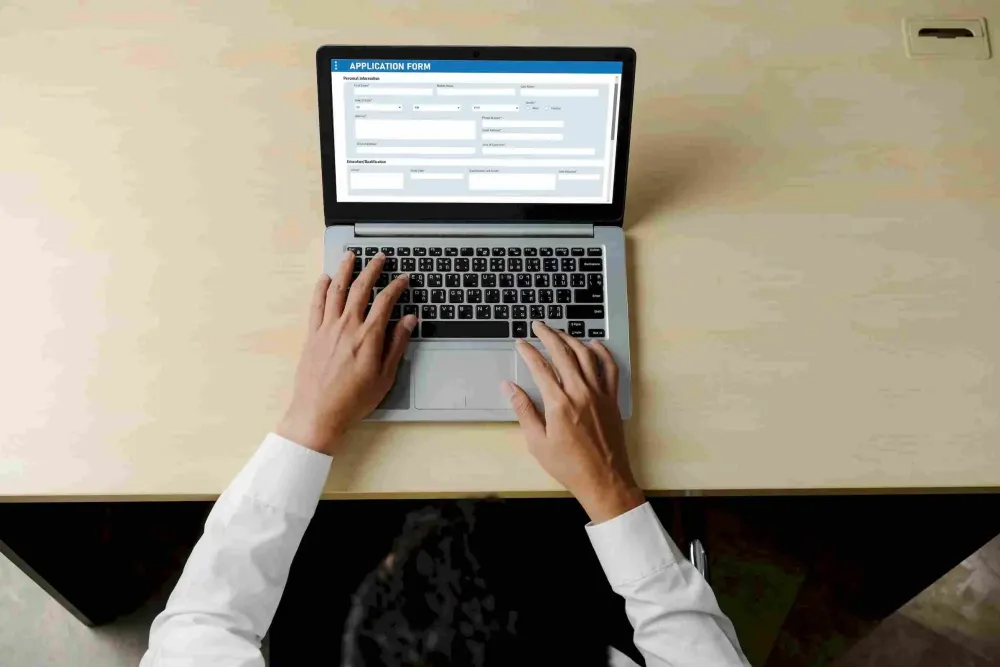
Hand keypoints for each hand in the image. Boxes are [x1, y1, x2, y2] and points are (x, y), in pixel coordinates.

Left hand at [276, 252, 416, 454]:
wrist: (318, 413)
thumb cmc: (353, 400)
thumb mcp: (385, 376)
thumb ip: (397, 345)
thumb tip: (409, 321)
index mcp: (368, 336)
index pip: (385, 301)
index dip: (397, 286)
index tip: (404, 278)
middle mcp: (347, 326)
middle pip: (360, 288)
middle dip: (372, 269)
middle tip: (380, 257)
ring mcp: (327, 328)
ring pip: (336, 289)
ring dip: (344, 269)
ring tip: (351, 256)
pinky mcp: (312, 335)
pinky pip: (316, 304)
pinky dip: (320, 288)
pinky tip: (324, 279)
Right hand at [503, 322, 643, 523]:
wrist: (604, 479)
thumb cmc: (569, 466)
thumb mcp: (537, 442)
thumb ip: (524, 411)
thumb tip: (509, 388)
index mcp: (559, 404)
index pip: (540, 367)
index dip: (528, 352)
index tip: (520, 343)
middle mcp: (580, 393)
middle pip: (563, 353)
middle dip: (548, 336)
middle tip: (538, 326)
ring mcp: (599, 394)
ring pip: (586, 356)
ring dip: (571, 339)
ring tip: (560, 332)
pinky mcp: (612, 399)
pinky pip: (609, 369)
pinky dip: (602, 353)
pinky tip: (594, 345)